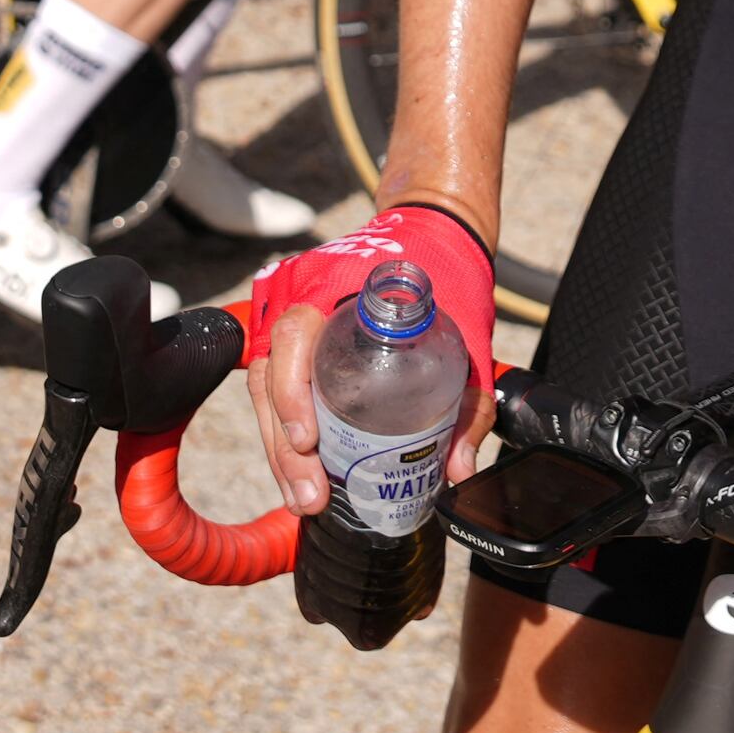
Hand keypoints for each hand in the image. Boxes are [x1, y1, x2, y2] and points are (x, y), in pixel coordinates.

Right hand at [243, 203, 500, 509]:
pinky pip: (276, 385)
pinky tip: (299, 472)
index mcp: (331, 283)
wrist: (434, 234)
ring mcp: (288, 315)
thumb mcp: (467, 333)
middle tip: (310, 496)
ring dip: (279, 449)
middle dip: (284, 447)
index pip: (294, 336)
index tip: (309, 441)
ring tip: (302, 498)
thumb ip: (469, 401)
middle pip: (269, 375)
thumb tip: (458, 469)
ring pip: (264, 387)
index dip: (292, 392)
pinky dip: (285, 429)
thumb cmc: (448, 277)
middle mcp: (296, 296)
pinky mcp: (293, 340)